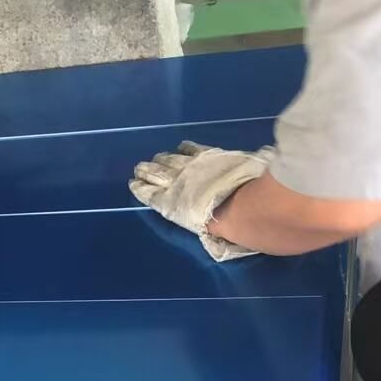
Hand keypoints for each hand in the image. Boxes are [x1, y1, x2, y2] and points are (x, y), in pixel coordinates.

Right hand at [129, 142, 272, 261]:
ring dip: (163, 159)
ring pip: (171, 160)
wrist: (246, 206)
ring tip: (157, 159)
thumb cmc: (228, 229)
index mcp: (172, 206)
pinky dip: (185, 148)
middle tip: (140, 168)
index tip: (134, 184)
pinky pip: (191, 149)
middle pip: (157, 174)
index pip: (151, 195)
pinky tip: (181, 147)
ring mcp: (193, 168)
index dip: (142, 189)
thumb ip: (202, 224)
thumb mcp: (210, 234)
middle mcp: (177, 184)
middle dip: (147, 171)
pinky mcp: (209, 156)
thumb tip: (210, 225)